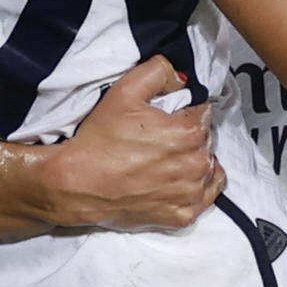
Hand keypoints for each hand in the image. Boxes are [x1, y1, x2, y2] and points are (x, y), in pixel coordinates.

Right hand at [49, 56, 224, 231]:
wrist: (78, 184)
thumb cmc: (101, 139)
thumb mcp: (125, 89)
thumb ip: (159, 71)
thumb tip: (180, 77)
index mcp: (189, 132)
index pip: (202, 112)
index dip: (185, 111)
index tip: (167, 117)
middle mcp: (197, 164)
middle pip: (206, 140)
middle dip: (189, 136)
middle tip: (161, 138)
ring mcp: (190, 193)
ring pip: (208, 167)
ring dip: (194, 160)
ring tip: (167, 159)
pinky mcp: (182, 216)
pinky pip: (205, 197)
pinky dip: (196, 187)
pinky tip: (177, 180)